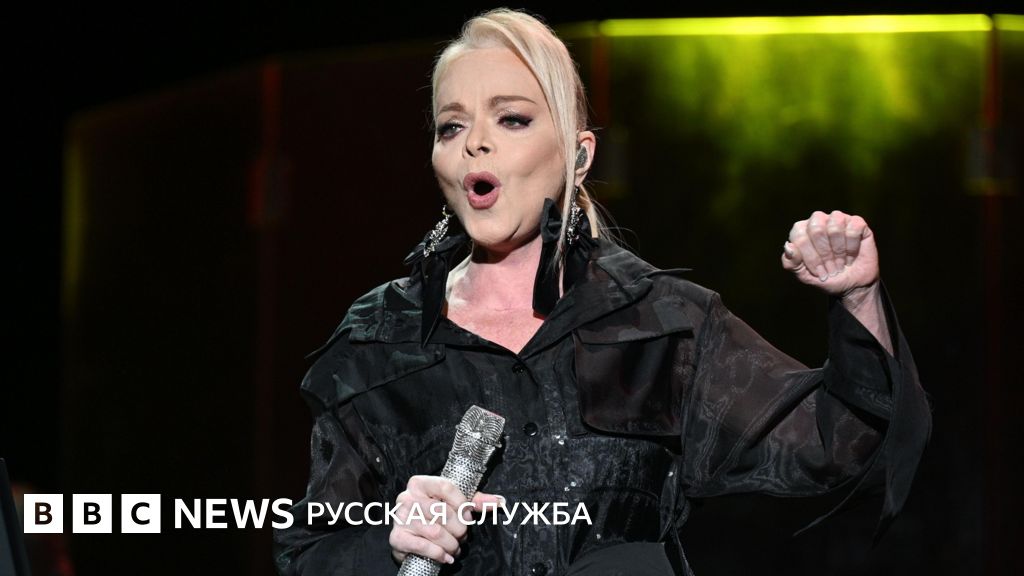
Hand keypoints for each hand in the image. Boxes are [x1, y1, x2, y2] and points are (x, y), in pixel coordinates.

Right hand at [389, 475, 503, 565]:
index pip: (447, 487)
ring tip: (455, 548)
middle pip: (443, 512)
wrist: (410, 538)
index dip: (462, 504)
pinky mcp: (397, 538)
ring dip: (451, 544)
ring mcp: (400, 517)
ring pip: (435, 532)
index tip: (468, 516)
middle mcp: (407, 497)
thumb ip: (476, 501)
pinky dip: (438, 554)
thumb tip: (499, 501)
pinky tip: (445, 556)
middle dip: (459, 529)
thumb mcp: (454, 504)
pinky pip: (423, 546)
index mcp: (420, 483)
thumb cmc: (434, 517)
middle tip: (462, 536)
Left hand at [781, 210, 879, 295]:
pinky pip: (854, 228)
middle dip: (824, 254)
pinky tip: (851, 256)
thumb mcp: (804, 276)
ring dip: (839, 250)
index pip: (799, 237)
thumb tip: (788, 246)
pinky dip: (852, 247)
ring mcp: (839, 220)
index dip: (810, 257)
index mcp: (801, 230)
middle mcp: (819, 220)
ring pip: (835, 226)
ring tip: (841, 262)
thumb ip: (791, 263)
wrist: (851, 285)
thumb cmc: (826, 277)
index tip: (818, 271)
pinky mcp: (857, 223)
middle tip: (830, 267)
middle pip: (816, 229)